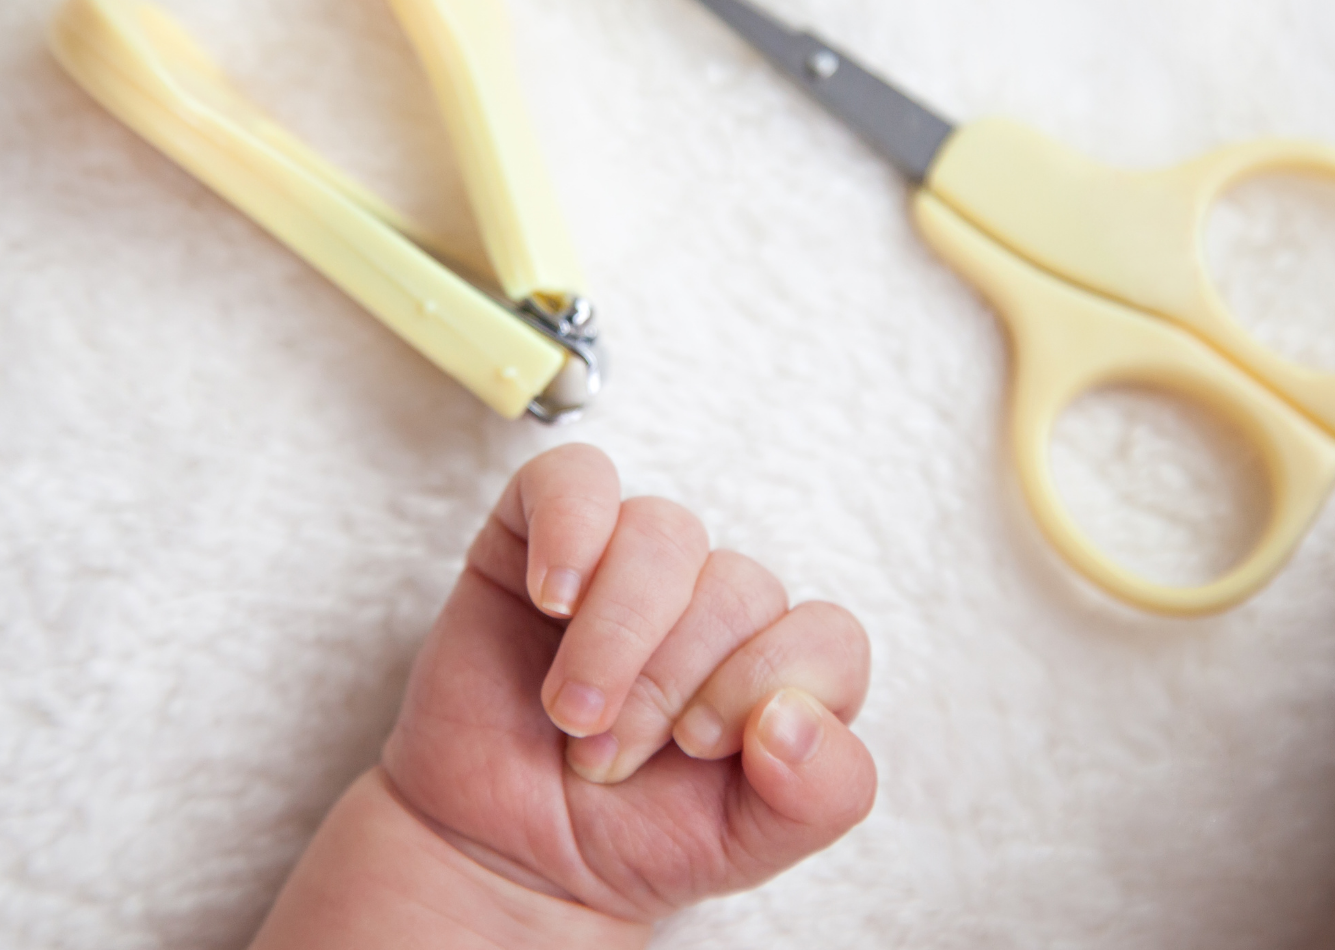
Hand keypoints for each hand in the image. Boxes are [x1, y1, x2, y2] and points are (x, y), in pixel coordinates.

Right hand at [379, 444, 875, 923]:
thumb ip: (821, 794)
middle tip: (608, 757)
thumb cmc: (632, 839)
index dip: (765, 685)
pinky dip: (569, 530)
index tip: (699, 748)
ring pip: (664, 534)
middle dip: (668, 685)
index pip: (828, 635)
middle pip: (739, 587)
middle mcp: (718, 602)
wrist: (506, 857)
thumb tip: (794, 716)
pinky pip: (576, 478)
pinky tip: (552, 598)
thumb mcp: (749, 846)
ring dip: (617, 635)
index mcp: (782, 666)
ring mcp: (631, 561)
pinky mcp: (543, 534)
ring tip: (572, 711)